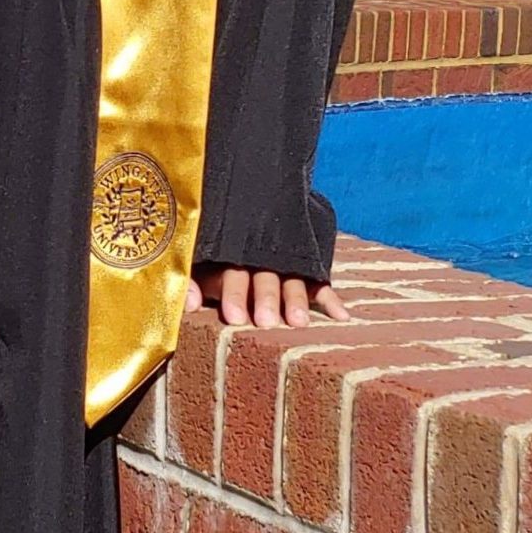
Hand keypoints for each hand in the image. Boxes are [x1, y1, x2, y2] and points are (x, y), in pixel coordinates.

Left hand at [187, 263, 350, 326]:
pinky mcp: (306, 267)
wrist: (247, 209)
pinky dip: (331, 299)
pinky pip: (320, 282)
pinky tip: (342, 317)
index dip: (234, 294)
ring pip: (292, 279)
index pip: (233, 274)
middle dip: (266, 299)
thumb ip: (192, 283)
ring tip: (298, 323)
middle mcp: (260, 258)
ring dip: (295, 300)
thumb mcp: (199, 265)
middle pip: (265, 276)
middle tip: (267, 322)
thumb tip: (188, 305)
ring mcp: (286, 262)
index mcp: (231, 255)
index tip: (234, 318)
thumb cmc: (214, 256)